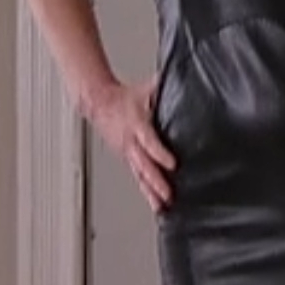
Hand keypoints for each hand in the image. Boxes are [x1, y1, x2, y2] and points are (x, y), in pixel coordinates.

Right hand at [86, 76, 175, 211]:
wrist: (98, 103)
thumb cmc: (125, 97)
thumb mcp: (147, 89)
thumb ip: (165, 87)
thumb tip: (185, 77)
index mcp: (137, 124)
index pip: (149, 141)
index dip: (160, 154)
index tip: (173, 164)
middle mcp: (131, 142)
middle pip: (144, 165)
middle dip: (157, 181)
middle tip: (169, 195)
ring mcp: (128, 153)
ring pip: (140, 175)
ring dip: (151, 192)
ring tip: (163, 207)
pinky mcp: (128, 159)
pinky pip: (138, 177)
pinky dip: (147, 192)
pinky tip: (157, 204)